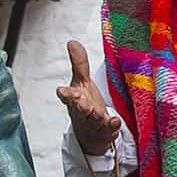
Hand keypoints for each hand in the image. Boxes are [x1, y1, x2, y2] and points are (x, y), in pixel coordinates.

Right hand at [56, 41, 119, 155]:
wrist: (90, 134)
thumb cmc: (84, 104)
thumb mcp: (81, 83)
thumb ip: (79, 64)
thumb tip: (72, 42)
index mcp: (75, 100)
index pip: (67, 97)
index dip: (65, 94)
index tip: (61, 91)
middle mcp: (82, 113)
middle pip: (80, 110)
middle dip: (81, 107)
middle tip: (84, 104)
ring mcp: (94, 124)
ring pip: (93, 121)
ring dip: (95, 117)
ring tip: (97, 113)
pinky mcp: (106, 132)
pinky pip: (109, 129)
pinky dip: (112, 126)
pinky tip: (115, 121)